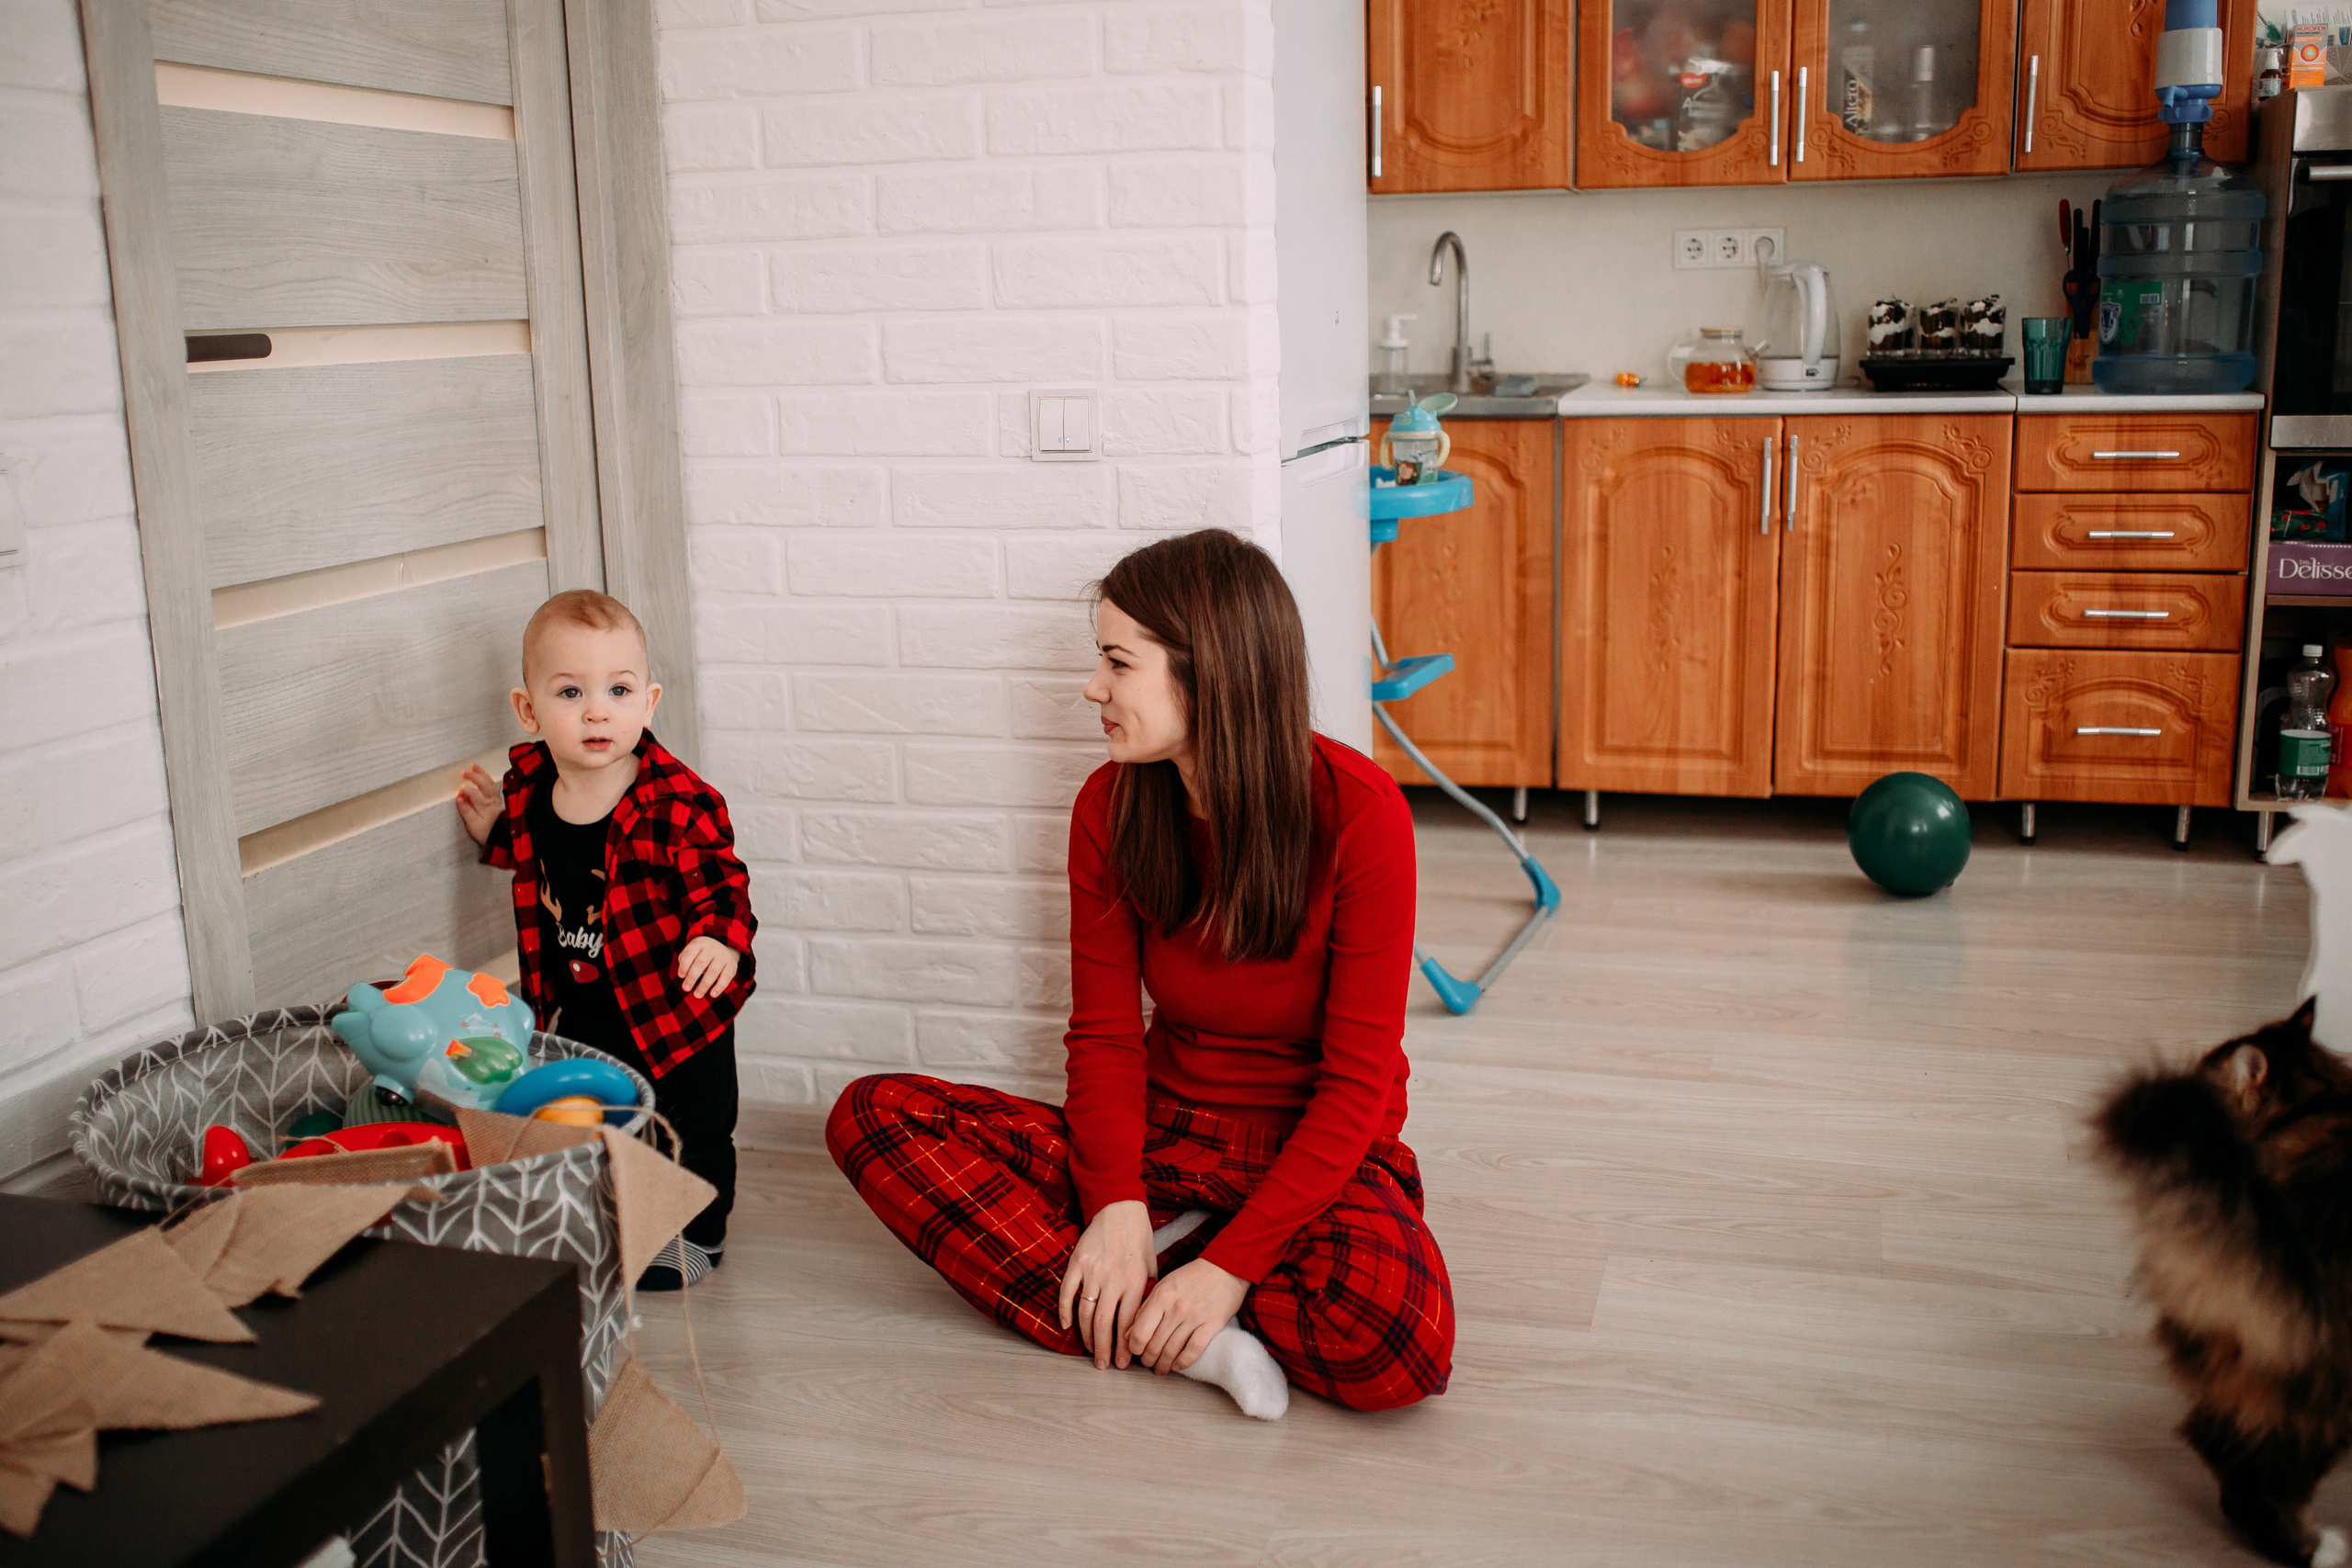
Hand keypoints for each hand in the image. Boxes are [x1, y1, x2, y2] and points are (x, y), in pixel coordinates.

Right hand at [456, 764, 501, 844]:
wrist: (504, 840)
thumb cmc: (488, 834)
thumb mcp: (473, 826)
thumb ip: (466, 811)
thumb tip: (459, 798)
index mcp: (484, 806)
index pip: (473, 792)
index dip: (465, 790)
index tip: (458, 792)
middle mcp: (491, 801)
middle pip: (483, 784)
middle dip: (473, 776)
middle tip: (463, 773)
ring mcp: (496, 801)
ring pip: (490, 783)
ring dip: (482, 774)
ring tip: (474, 766)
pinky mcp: (499, 802)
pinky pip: (494, 787)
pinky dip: (488, 779)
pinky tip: (485, 777)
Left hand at [676, 937, 738, 998]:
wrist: (723, 946)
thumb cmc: (700, 954)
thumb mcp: (691, 952)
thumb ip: (685, 961)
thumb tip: (683, 975)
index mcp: (699, 944)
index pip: (690, 954)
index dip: (685, 965)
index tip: (681, 976)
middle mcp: (711, 949)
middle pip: (701, 963)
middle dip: (692, 977)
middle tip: (686, 988)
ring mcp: (723, 957)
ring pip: (713, 971)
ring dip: (704, 984)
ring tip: (697, 995)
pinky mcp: (731, 966)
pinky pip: (725, 977)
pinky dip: (719, 987)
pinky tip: (712, 995)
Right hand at [1058, 1199, 1153, 1368]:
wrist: (1120, 1210)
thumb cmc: (1139, 1241)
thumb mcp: (1150, 1268)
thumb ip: (1146, 1295)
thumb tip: (1142, 1326)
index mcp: (1134, 1282)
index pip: (1128, 1323)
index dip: (1124, 1347)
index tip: (1123, 1364)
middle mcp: (1113, 1279)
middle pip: (1104, 1323)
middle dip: (1103, 1349)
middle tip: (1102, 1366)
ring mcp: (1093, 1271)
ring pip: (1085, 1312)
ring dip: (1085, 1335)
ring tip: (1089, 1349)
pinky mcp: (1077, 1262)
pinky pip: (1067, 1292)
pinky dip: (1065, 1311)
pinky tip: (1068, 1326)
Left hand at [1128, 1258, 1247, 1374]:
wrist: (1225, 1267)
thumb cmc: (1192, 1276)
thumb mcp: (1164, 1286)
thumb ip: (1145, 1308)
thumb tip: (1129, 1334)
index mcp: (1161, 1296)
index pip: (1140, 1332)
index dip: (1134, 1347)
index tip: (1136, 1351)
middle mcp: (1176, 1308)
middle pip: (1155, 1346)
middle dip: (1148, 1360)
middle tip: (1148, 1363)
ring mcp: (1195, 1317)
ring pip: (1172, 1351)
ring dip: (1163, 1365)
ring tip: (1161, 1368)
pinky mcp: (1212, 1324)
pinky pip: (1194, 1350)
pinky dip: (1183, 1362)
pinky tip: (1178, 1365)